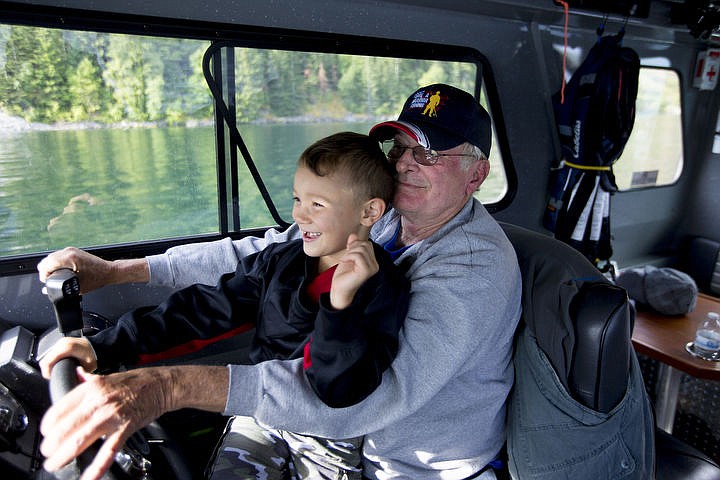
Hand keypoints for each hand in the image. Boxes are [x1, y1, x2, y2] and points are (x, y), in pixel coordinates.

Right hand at [37, 247, 149, 292]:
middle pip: (47, 260)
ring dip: (50, 267)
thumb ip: (59, 288)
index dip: (44, 275)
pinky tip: (59, 271)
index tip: (46, 282)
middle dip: (46, 271)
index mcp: (69, 258)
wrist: (108, 271)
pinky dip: (56, 264)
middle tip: (49, 281)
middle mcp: (69, 251)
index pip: (46, 264)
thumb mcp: (76, 287)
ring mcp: (71, 250)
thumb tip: (46, 290)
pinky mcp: (73, 251)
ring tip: (54, 277)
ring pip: (52, 257)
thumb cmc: (97, 278)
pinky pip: (58, 256)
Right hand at [39, 337, 96, 378]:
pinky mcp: (62, 342)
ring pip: (47, 356)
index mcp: (67, 348)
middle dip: (47, 370)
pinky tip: (57, 365)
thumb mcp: (86, 368)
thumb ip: (77, 374)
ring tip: (54, 372)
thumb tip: (68, 381)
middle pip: (45, 359)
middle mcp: (63, 343)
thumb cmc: (94, 356)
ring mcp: (62, 342)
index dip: (47, 372)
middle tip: (52, 376)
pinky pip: (52, 353)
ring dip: (48, 365)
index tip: (50, 378)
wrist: (99, 346)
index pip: (47, 362)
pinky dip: (52, 360)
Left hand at [40, 368, 169, 479]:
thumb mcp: (107, 376)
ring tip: (55, 464)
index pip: (58, 410)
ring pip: (79, 441)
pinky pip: (107, 452)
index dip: (47, 426)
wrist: (162, 384)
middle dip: (50, 446)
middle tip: (48, 453)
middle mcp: (98, 402)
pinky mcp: (125, 429)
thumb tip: (75, 377)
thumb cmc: (136, 381)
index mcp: (90, 388)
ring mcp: (111, 417)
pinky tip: (88, 477)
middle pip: (64, 429)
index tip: (46, 432)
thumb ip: (87, 379)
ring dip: (62, 456)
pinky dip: (96, 467)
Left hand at [330, 234, 378, 309]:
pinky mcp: (366, 271)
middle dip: (353, 247)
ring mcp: (371, 268)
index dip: (356, 244)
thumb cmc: (343, 276)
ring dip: (350, 253)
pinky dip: (348, 256)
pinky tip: (345, 262)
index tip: (348, 253)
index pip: (367, 244)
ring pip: (362, 249)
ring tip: (346, 261)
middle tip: (346, 257)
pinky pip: (358, 255)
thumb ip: (352, 246)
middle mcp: (375, 265)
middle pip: (366, 244)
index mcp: (372, 262)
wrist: (339, 290)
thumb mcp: (348, 257)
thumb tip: (354, 235)